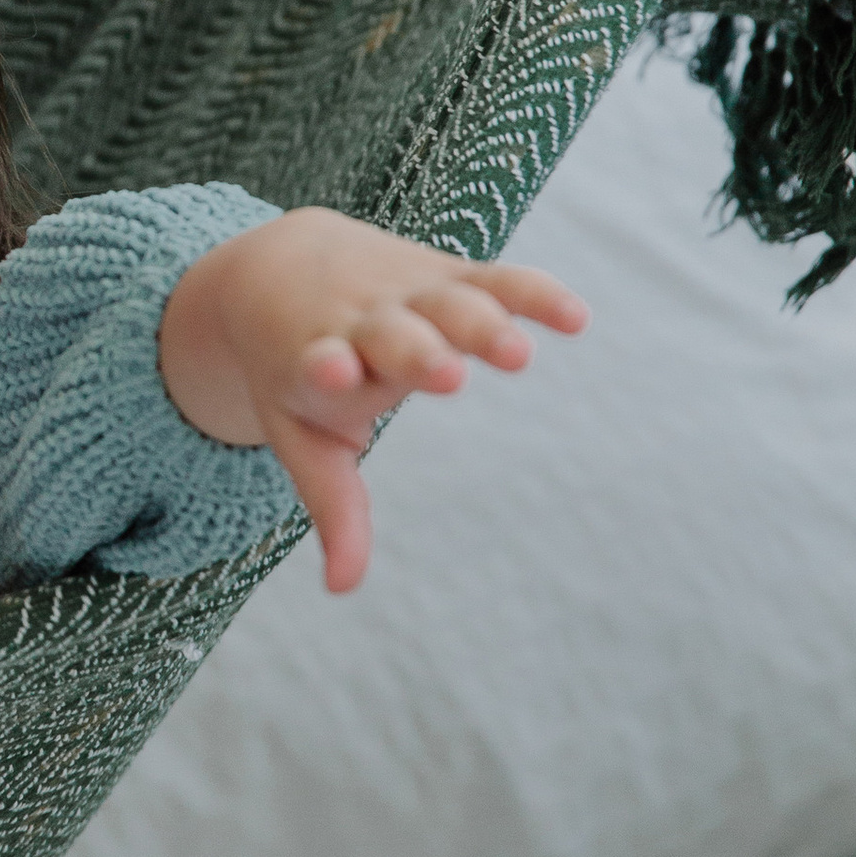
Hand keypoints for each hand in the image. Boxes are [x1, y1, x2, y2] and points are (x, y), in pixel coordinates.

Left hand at [159, 207, 587, 595]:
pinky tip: (576, 320)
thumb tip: (341, 588)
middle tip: (448, 376)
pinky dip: (534, 296)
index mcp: (317, 363)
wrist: (280, 267)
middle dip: (419, 353)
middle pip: (394, 336)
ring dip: (482, 326)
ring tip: (517, 356)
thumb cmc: (297, 370)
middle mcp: (365, 323)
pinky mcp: (448, 274)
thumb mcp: (303, 436)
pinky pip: (498, 281)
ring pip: (449, 304)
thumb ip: (333, 507)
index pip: (322, 364)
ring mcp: (409, 293)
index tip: (331, 370)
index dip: (328, 368)